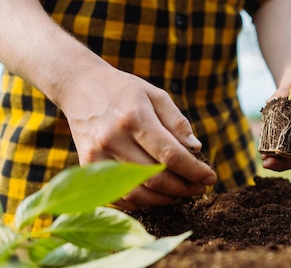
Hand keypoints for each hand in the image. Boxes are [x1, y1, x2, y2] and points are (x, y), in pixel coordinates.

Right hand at [57, 66, 216, 210]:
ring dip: (165, 199)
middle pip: (156, 177)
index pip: (171, 155)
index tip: (210, 177)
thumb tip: (196, 148)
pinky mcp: (87, 167)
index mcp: (134, 118)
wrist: (80, 87)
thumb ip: (177, 122)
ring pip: (138, 192)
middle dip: (184, 188)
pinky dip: (141, 202)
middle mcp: (114, 139)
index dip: (194, 171)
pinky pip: (118, 196)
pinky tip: (157, 196)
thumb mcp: (156, 95)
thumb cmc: (125, 90)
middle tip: (199, 188)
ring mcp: (98, 155)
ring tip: (182, 194)